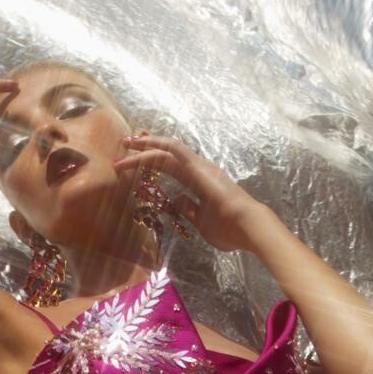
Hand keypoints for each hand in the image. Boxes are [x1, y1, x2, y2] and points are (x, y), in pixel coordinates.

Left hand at [113, 131, 271, 251]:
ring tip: (125, 144)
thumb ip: (190, 210)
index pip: (172, 166)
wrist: (247, 227)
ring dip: (145, 146)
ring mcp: (199, 166)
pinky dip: (154, 146)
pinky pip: (173, 150)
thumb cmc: (229, 230)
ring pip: (167, 149)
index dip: (154, 161)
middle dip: (146, 148)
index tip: (137, 160)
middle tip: (126, 145)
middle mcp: (199, 169)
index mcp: (200, 182)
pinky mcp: (197, 167)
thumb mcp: (202, 222)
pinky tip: (138, 146)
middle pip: (167, 154)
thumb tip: (177, 200)